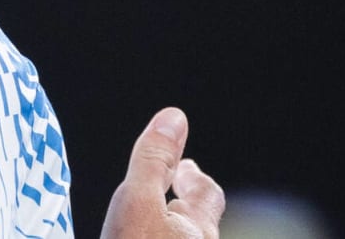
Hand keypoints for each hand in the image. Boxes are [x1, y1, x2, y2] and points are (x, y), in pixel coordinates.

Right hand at [100, 107, 224, 238]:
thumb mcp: (137, 204)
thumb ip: (152, 163)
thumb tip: (174, 117)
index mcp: (198, 227)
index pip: (208, 193)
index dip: (194, 176)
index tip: (186, 166)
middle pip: (198, 219)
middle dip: (183, 202)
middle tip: (173, 192)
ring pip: (183, 238)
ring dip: (171, 226)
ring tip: (155, 219)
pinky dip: (158, 238)